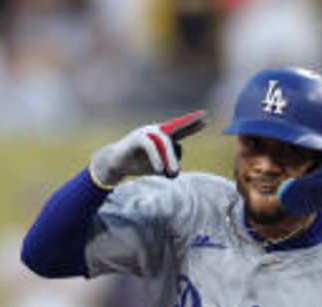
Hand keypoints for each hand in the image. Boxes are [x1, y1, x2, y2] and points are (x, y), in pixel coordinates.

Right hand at [88, 111, 205, 188]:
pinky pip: (151, 146)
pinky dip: (156, 158)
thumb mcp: (158, 168)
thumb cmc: (139, 165)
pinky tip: (159, 169)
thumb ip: (169, 168)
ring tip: (173, 173)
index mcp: (163, 137)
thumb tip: (175, 171)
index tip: (205, 119)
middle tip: (204, 123)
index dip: (192, 125)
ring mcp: (146, 132)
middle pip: (176, 128)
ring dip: (170, 158)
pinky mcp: (137, 138)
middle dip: (189, 124)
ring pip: (165, 141)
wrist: (116, 165)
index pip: (180, 129)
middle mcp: (156, 131)